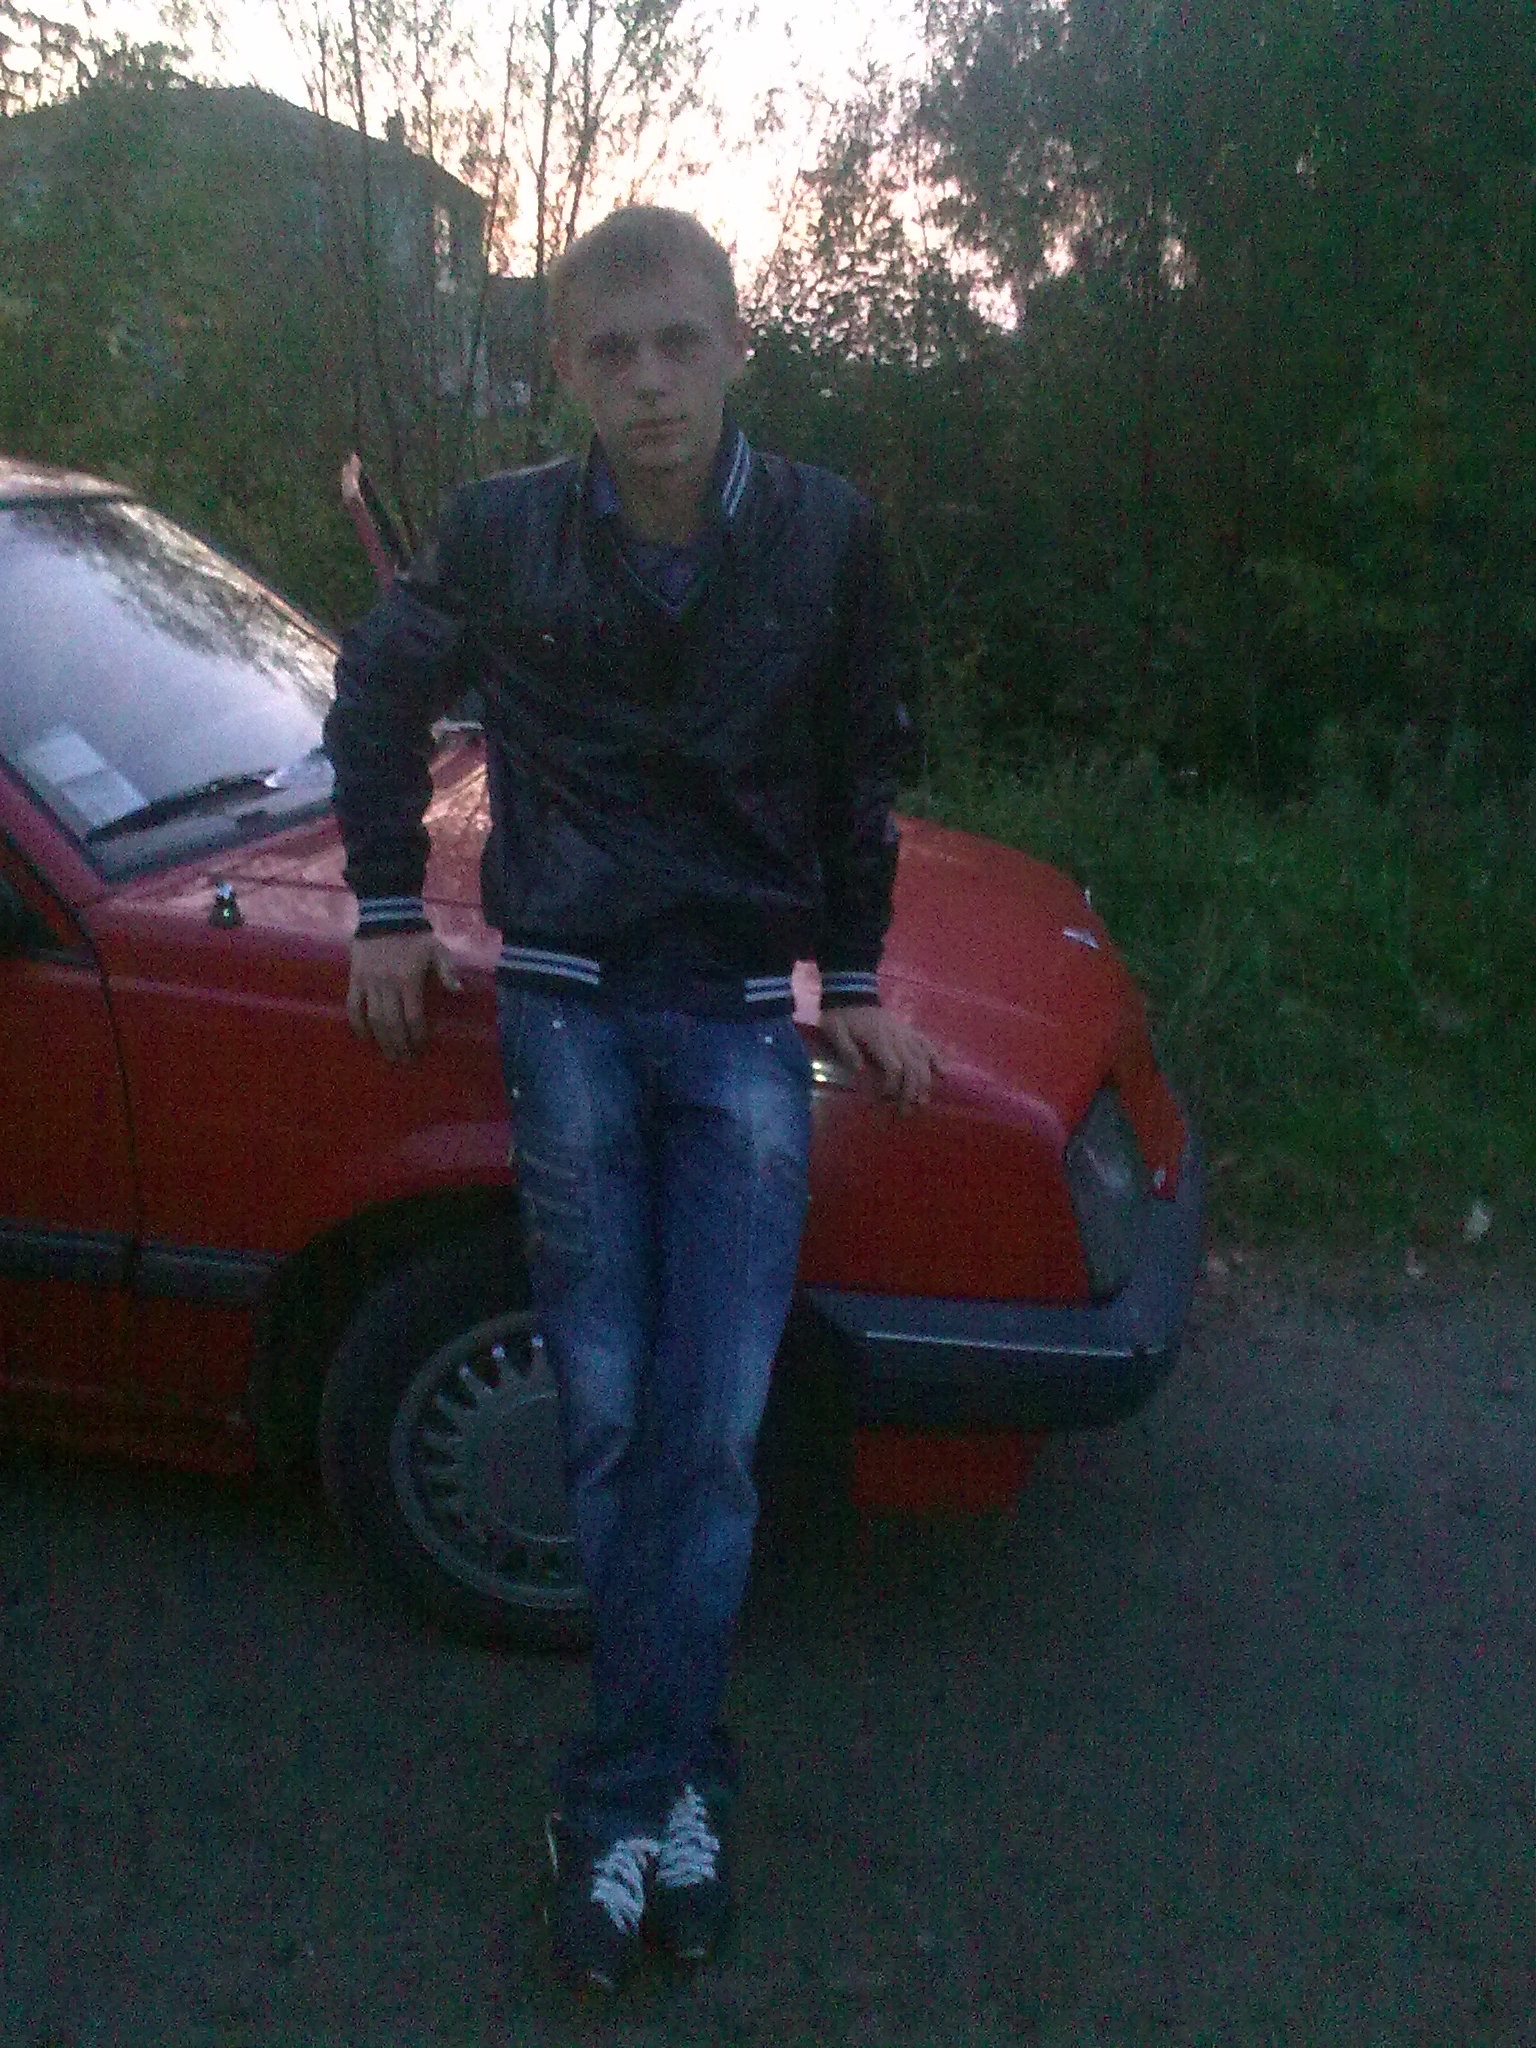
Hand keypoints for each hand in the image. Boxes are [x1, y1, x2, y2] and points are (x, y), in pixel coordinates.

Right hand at [346, 929, 461, 1062]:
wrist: (385, 915)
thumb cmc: (415, 936)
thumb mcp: (437, 950)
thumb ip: (448, 971)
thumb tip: (459, 991)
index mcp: (409, 981)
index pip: (413, 1017)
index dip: (417, 1036)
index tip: (421, 1048)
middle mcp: (388, 986)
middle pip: (393, 1024)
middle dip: (399, 1046)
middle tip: (405, 1062)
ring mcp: (369, 984)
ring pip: (374, 1020)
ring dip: (382, 1041)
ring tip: (389, 1057)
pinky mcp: (355, 980)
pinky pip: (353, 1007)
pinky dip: (357, 1025)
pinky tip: (365, 1038)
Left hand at [819, 1004, 939, 1113]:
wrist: (852, 991)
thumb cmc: (842, 1015)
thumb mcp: (835, 1031)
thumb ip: (847, 1051)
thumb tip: (860, 1072)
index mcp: (879, 1040)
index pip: (894, 1068)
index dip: (892, 1087)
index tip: (882, 1099)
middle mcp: (898, 1039)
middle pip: (913, 1069)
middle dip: (911, 1093)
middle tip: (905, 1112)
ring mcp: (906, 1034)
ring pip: (923, 1060)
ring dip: (925, 1083)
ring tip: (922, 1102)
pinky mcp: (909, 1031)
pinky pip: (927, 1044)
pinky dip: (936, 1059)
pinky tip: (943, 1073)